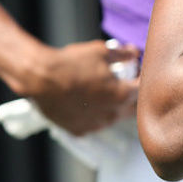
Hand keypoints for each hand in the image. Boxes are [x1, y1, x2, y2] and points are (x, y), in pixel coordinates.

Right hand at [25, 40, 139, 135]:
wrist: (39, 78)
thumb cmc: (71, 63)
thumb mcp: (102, 51)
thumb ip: (123, 54)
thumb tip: (135, 53)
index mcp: (122, 95)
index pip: (143, 89)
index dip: (142, 77)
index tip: (137, 70)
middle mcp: (111, 114)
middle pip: (132, 108)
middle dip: (133, 95)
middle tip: (126, 82)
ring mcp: (94, 125)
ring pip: (114, 118)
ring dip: (115, 106)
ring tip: (106, 92)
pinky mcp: (78, 130)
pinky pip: (94, 125)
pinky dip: (96, 115)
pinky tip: (90, 104)